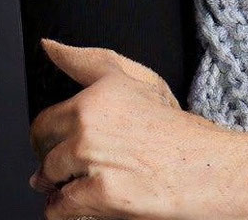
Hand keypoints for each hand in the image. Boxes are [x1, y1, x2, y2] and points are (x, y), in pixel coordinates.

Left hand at [28, 38, 247, 219]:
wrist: (205, 168)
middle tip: (87, 164)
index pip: (45, 120)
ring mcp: (92, 155)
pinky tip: (97, 200)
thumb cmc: (174, 128)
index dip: (53, 137)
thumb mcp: (140, 80)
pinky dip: (69, 211)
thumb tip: (49, 45)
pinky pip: (57, 208)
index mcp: (99, 90)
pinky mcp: (98, 191)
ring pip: (47, 180)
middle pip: (42, 151)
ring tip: (99, 179)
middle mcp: (90, 119)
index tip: (60, 144)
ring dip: (63, 186)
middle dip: (55, 161)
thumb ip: (90, 61)